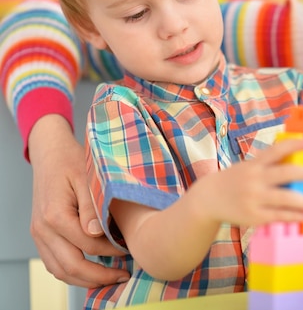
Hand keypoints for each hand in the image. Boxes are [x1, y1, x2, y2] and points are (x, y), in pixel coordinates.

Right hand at [28, 115, 128, 286]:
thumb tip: (97, 234)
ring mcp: (39, 235)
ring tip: (111, 278)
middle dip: (100, 276)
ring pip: (60, 271)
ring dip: (85, 280)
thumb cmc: (72, 161)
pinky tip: (93, 270)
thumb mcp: (88, 177)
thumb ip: (92, 207)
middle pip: (71, 266)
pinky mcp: (40, 236)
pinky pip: (54, 264)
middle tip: (124, 275)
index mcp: (55, 215)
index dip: (112, 251)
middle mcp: (43, 230)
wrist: (50, 153)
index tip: (131, 250)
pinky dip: (72, 272)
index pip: (88, 245)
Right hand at [199, 137, 302, 225]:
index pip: (277, 150)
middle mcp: (255, 179)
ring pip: (284, 198)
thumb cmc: (235, 181)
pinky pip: (278, 215)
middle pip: (285, 173)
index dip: (295, 144)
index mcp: (255, 164)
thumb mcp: (248, 167)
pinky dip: (293, 216)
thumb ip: (268, 165)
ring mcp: (254, 198)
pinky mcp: (254, 216)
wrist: (209, 199)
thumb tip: (298, 165)